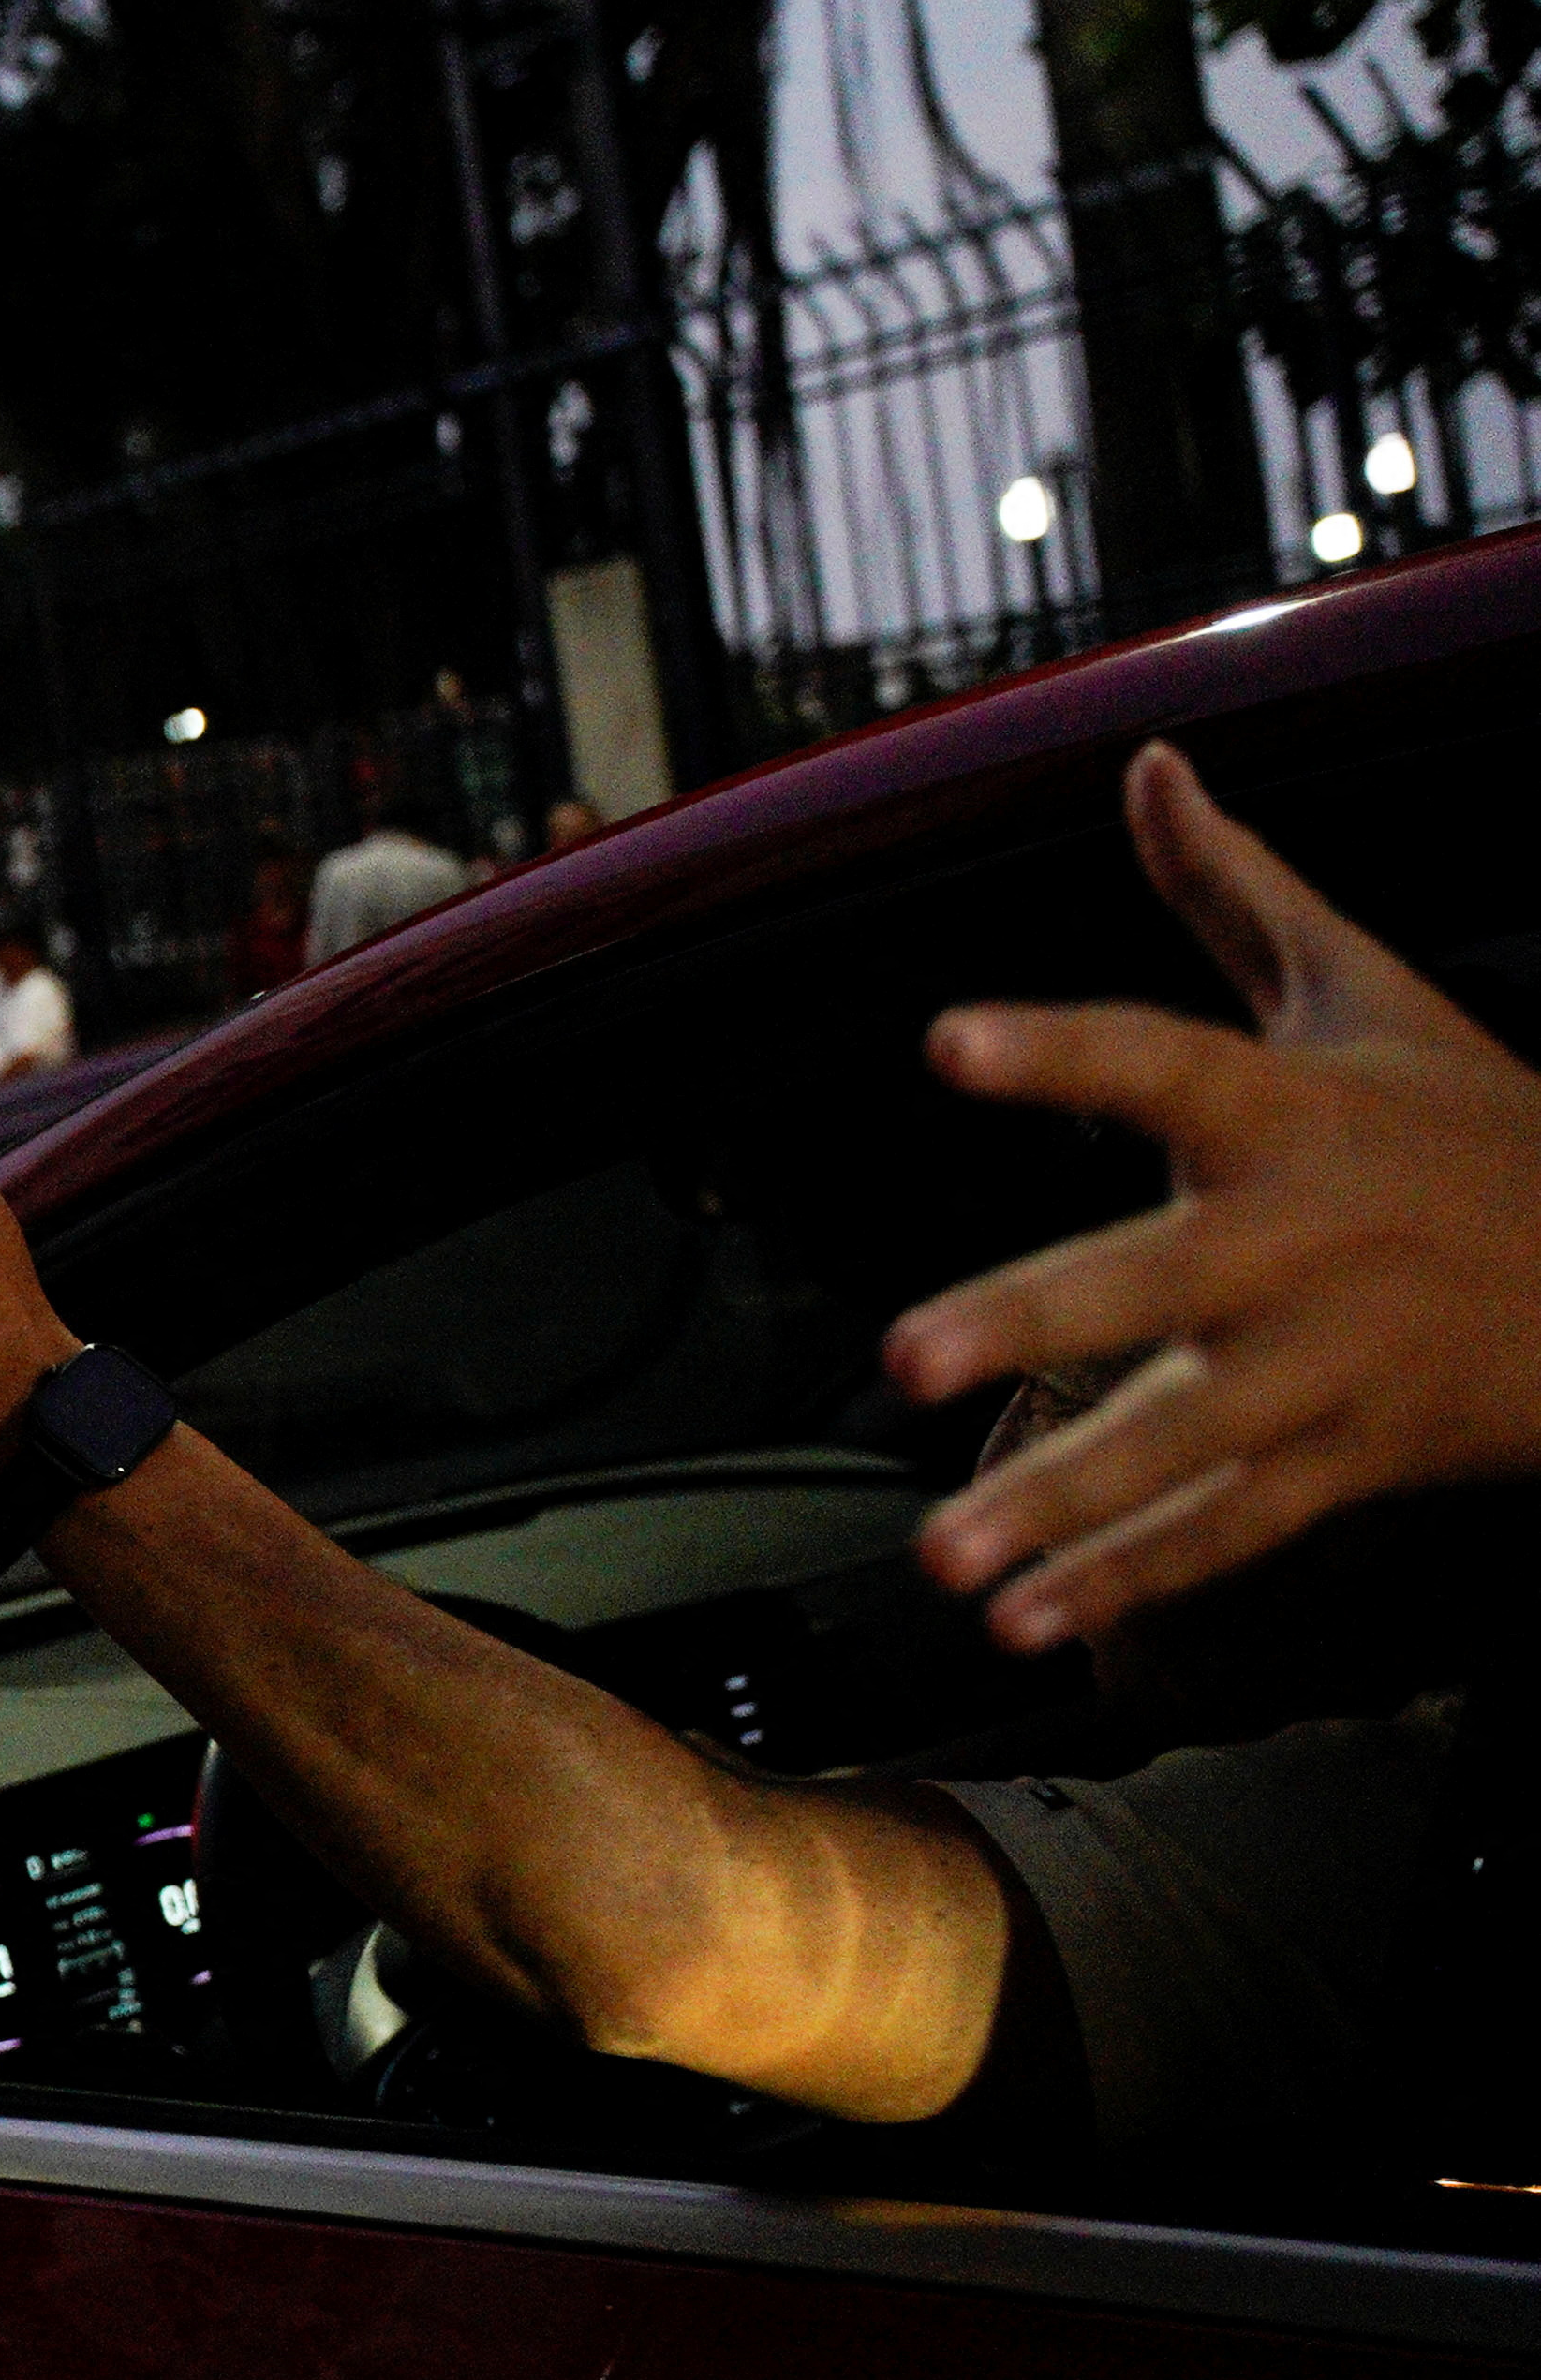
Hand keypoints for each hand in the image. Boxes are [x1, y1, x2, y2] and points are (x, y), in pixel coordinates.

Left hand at [885, 743, 1540, 1648]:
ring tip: (941, 1557)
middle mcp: (1303, 1240)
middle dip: (1033, 1321)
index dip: (1058, 1052)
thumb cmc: (1474, 1120)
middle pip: (1153, 1281)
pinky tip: (1025, 1618)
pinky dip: (1130, 1580)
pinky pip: (1227, 1528)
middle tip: (905, 1357)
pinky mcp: (1352, 1456)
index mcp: (1291, 1111)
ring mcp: (1330, 1361)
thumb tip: (1150, 760)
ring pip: (1183, 1439)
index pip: (1160, 1058)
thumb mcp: (1365, 993)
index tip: (945, 1043)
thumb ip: (1234, 891)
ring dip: (1059, 1504)